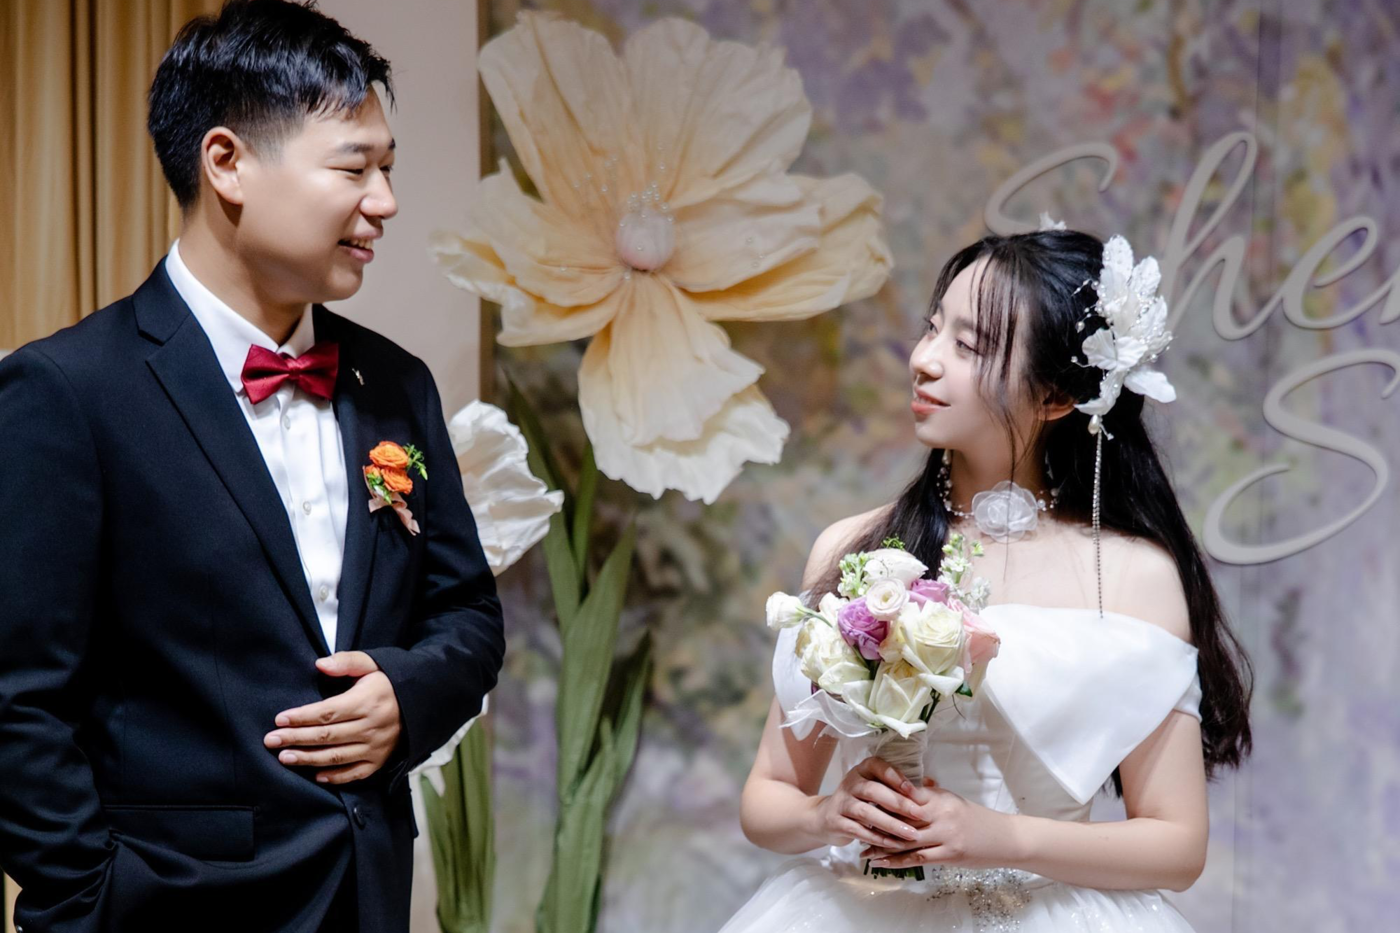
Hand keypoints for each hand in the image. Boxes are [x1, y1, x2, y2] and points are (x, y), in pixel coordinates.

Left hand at [264, 651, 403, 784]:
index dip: (302, 717)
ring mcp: (376, 747)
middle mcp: (372, 727)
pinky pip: (354, 774)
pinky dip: (335, 777)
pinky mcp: (380, 761)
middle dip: (296, 738)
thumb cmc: (388, 682)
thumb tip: (319, 664)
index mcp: (367, 702)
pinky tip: (315, 775)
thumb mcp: (372, 664)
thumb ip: (346, 661)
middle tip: (270, 740)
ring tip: (284, 758)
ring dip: (308, 759)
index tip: (279, 719)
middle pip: (327, 736)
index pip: (328, 712)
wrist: (422, 703)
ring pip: (336, 757)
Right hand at [810, 756, 926, 849]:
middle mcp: (850, 783)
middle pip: (873, 790)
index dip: (897, 778)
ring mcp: (841, 803)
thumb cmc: (860, 801)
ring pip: (866, 812)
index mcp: (863, 770)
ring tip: (911, 834)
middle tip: (920, 815)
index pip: (879, 767)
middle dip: (899, 803)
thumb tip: (933, 784)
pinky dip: (878, 838)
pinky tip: (894, 844)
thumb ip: (900, 787)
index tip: (916, 792)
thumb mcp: (877, 788)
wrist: (826, 818)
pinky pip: (859, 831)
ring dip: (890, 824)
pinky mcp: (837, 822)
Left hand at [860, 778, 1018, 868]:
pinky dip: (896, 861)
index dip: (883, 797)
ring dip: (881, 845)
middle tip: (855, 824)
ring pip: (906, 839)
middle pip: (901, 817)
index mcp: (940, 798)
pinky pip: (917, 858)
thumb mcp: (954, 800)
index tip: (863, 800)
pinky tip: (880, 862)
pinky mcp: (949, 855)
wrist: (1005, 838)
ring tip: (860, 848)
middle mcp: (941, 815)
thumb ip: (932, 794)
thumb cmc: (977, 819)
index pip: (906, 794)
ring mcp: (945, 836)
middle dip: (876, 821)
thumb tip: (912, 782)